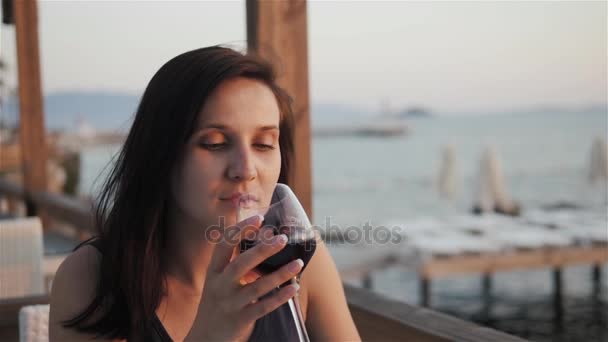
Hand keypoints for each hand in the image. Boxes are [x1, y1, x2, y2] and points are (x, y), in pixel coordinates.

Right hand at [185, 214, 303, 341]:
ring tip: (298, 262)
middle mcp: (220, 286)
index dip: (241, 229)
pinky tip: (294, 287)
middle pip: (241, 264)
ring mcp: (230, 304)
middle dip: (262, 250)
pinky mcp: (241, 320)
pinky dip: (280, 297)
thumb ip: (235, 262)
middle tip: (282, 239)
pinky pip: (264, 307)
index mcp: (213, 271)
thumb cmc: (218, 301)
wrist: (205, 337)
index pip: (224, 244)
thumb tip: (264, 238)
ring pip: (257, 287)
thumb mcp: (218, 280)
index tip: (259, 217)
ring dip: (280, 274)